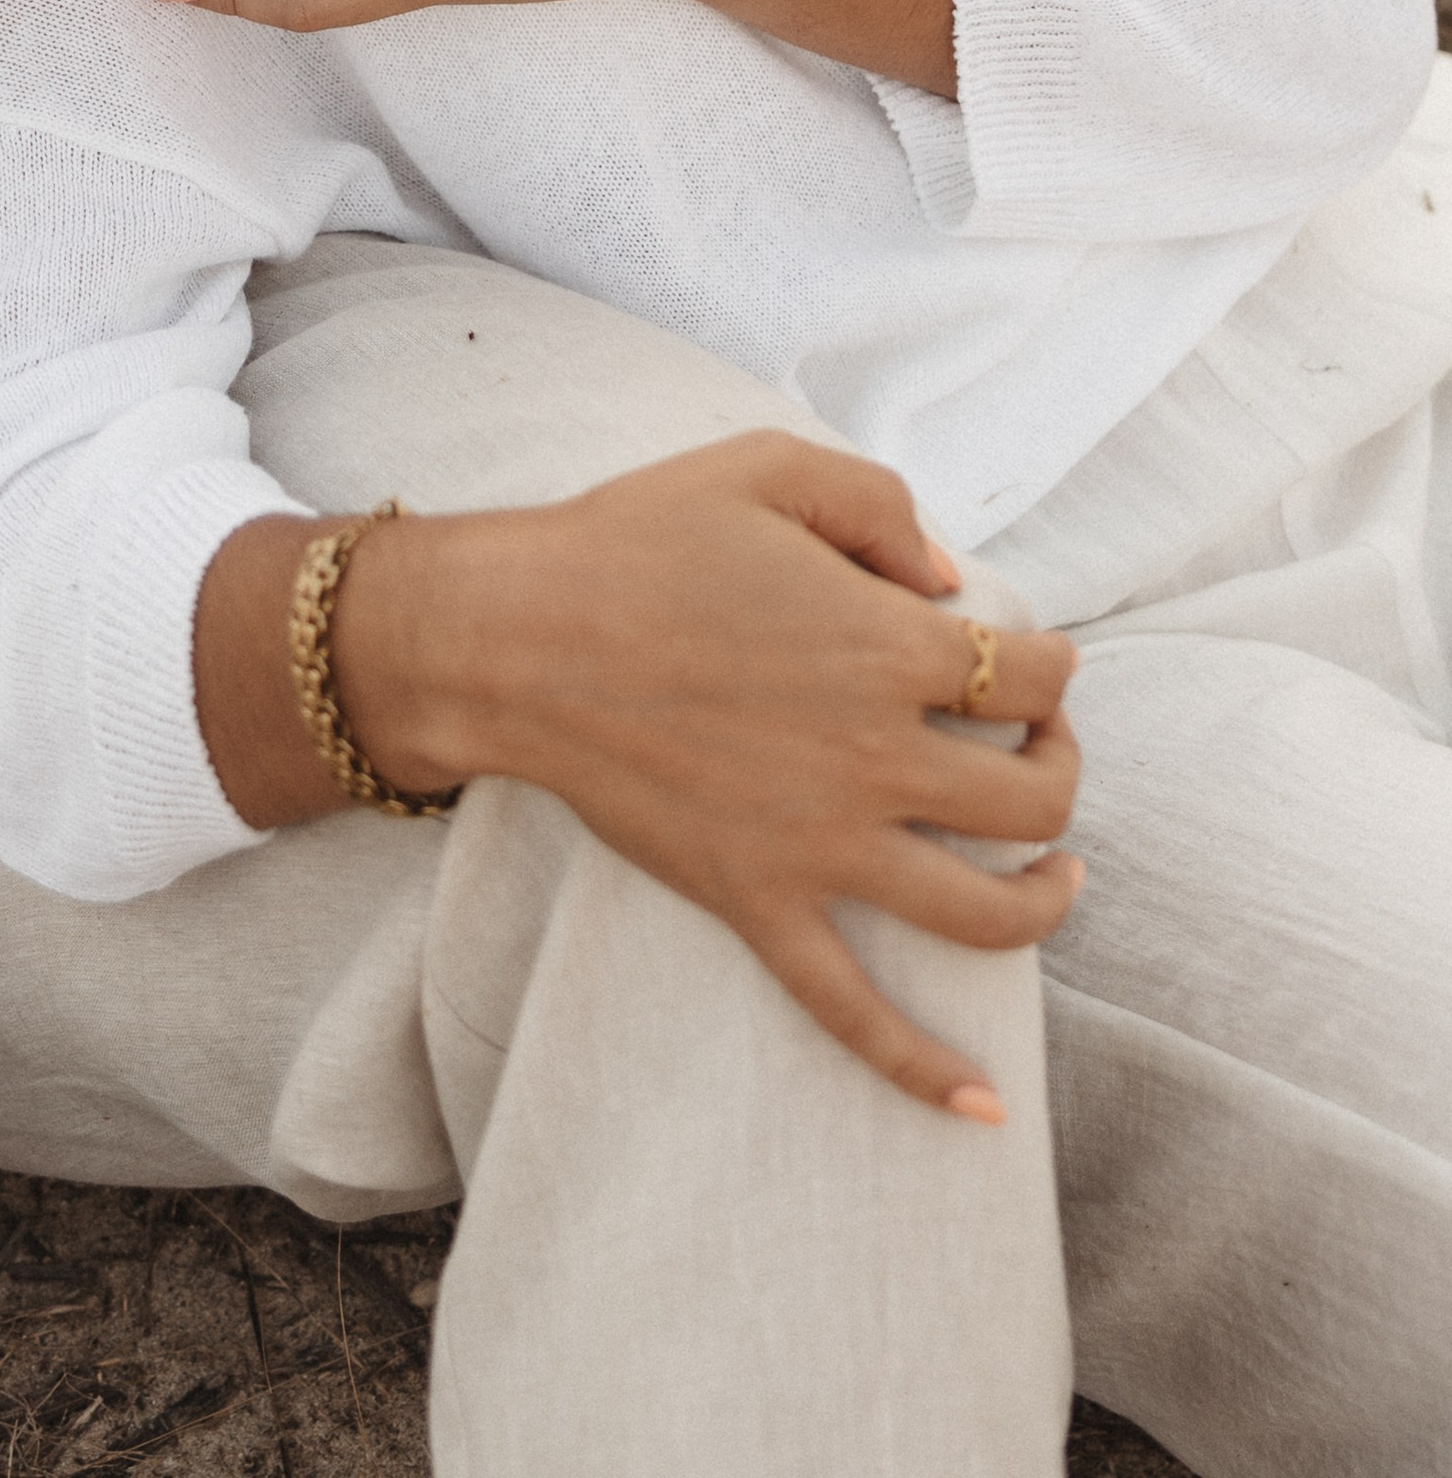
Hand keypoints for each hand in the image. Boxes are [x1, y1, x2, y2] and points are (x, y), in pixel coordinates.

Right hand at [195, 436, 1082, 1116]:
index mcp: (886, 648)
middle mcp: (874, 758)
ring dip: (1045, 900)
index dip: (1052, 664)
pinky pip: (851, 1012)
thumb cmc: (636, 539)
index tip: (1026, 656)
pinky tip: (983, 1108)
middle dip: (1059, 766)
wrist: (515, 639)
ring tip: (1057, 875)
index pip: (1035, 675)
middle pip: (1034, 798)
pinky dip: (924, 1071)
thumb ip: (879, 506)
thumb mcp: (766, 467)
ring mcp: (819, 846)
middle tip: (1033, 743)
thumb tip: (951, 580)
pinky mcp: (758, 902)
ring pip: (986, 913)